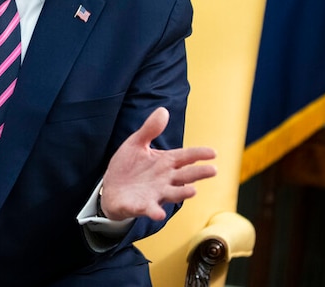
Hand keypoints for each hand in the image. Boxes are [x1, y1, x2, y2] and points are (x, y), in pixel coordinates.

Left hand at [100, 107, 216, 220]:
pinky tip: (159, 213)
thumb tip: (163, 110)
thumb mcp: (136, 143)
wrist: (111, 189)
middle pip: (185, 175)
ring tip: (193, 191)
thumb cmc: (128, 167)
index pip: (186, 156)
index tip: (213, 153)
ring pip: (173, 194)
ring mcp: (155, 194)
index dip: (199, 154)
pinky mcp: (141, 206)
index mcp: (165, 162)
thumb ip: (150, 129)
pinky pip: (150, 209)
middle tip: (213, 170)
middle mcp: (165, 179)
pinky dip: (155, 211)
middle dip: (199, 173)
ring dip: (182, 193)